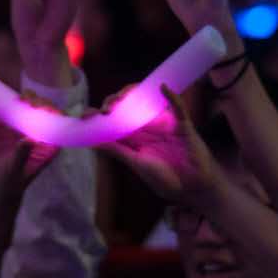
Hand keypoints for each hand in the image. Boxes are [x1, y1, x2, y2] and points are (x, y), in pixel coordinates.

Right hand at [0, 96, 60, 203]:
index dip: (51, 112)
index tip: (41, 109)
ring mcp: (14, 129)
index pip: (53, 122)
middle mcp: (31, 132)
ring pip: (17, 108)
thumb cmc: (10, 184)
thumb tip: (28, 139)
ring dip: (15, 100)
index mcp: (44, 143)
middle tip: (25, 100)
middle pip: (37, 109)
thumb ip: (22, 155)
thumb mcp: (17, 171)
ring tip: (11, 99)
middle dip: (34, 101)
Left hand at [94, 84, 225, 209]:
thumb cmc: (166, 179)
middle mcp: (147, 125)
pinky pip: (178, 107)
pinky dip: (171, 97)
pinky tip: (162, 88)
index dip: (100, 114)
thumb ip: (117, 151)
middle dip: (113, 102)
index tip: (85, 115)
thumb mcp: (137, 164)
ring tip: (120, 99)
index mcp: (135, 136)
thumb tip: (92, 141)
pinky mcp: (182, 124)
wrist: (192, 190)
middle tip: (104, 109)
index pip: (115, 118)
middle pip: (127, 104)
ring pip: (147, 99)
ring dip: (133, 94)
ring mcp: (164, 122)